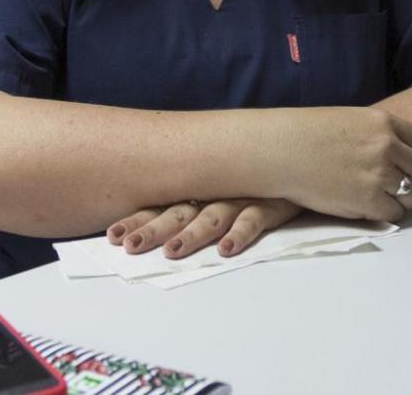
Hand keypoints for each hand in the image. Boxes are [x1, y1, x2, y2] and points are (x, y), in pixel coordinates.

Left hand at [107, 198, 302, 259]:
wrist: (298, 159)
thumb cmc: (250, 182)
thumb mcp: (217, 188)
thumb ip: (188, 205)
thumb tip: (151, 228)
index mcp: (197, 190)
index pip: (160, 206)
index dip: (137, 221)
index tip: (113, 237)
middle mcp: (214, 192)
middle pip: (178, 212)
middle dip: (153, 229)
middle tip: (131, 246)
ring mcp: (241, 196)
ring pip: (212, 216)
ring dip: (192, 234)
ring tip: (173, 251)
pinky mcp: (270, 203)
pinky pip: (253, 219)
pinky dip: (240, 233)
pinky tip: (227, 249)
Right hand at [271, 107, 411, 221]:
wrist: (281, 150)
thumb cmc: (307, 134)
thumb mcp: (350, 120)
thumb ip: (377, 133)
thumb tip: (400, 152)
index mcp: (383, 122)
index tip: (410, 168)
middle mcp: (387, 146)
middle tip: (397, 188)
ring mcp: (380, 174)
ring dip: (402, 200)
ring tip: (383, 199)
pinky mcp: (369, 200)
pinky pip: (394, 213)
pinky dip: (386, 213)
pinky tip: (370, 208)